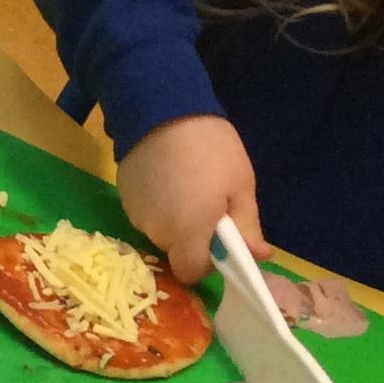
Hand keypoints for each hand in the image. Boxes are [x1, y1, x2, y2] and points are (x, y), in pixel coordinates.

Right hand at [116, 114, 264, 282]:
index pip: (191, 272)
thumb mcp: (241, 185)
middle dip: (193, 236)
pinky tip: (167, 177)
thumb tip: (259, 256)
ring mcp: (136, 214)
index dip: (206, 262)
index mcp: (189, 233)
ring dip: (175, 219)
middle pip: (176, 250)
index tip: (218, 241)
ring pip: (160, 231)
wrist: (161, 110)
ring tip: (186, 185)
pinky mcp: (124, 196)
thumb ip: (247, 227)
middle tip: (208, 204)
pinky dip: (159, 203)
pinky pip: (146, 212)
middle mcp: (157, 231)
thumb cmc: (211, 149)